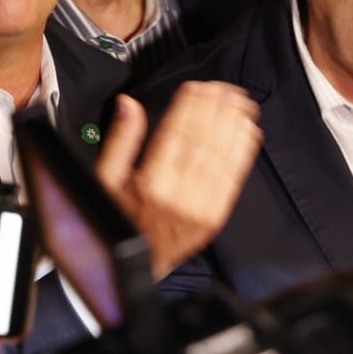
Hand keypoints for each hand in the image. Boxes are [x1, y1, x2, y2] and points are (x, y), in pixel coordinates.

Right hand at [96, 85, 261, 278]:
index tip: (197, 87)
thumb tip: (128, 105)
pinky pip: (234, 178)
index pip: (177, 132)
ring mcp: (200, 208)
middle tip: (224, 88)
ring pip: (222, 156)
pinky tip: (247, 132)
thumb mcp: (105, 180)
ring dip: (234, 125)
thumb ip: (119, 140)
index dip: (190, 105)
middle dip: (216, 109)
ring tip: (241, 103)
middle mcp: (178, 196)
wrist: (137, 266)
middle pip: (203, 140)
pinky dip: (243, 151)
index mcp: (150, 184)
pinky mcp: (215, 217)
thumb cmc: (119, 221)